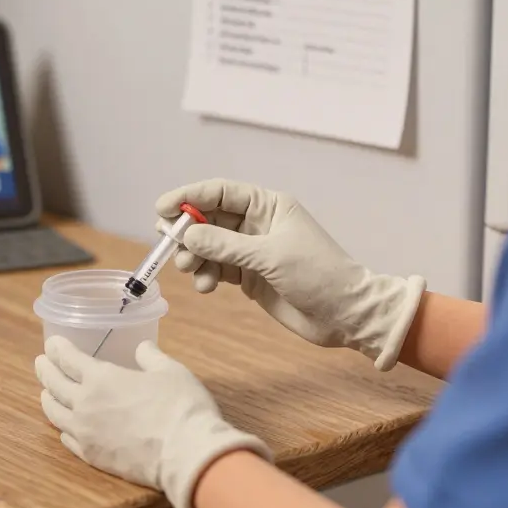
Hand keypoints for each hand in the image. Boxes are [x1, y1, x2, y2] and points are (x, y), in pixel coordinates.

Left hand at [35, 336, 270, 507]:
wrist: (186, 455)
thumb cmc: (181, 407)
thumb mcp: (170, 371)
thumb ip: (152, 357)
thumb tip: (143, 348)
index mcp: (101, 378)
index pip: (68, 359)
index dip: (57, 348)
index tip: (52, 343)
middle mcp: (85, 404)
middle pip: (54, 384)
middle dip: (45, 370)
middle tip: (41, 362)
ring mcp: (86, 433)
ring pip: (54, 414)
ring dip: (47, 399)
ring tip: (46, 393)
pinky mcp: (93, 457)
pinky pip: (67, 440)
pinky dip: (62, 429)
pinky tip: (64, 427)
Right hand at [156, 179, 424, 370]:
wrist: (345, 314)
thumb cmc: (317, 274)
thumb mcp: (270, 256)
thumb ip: (225, 245)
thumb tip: (187, 234)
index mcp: (267, 205)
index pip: (219, 192)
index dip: (188, 197)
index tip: (162, 209)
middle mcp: (256, 224)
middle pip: (208, 219)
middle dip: (187, 231)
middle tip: (168, 245)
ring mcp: (251, 250)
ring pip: (208, 246)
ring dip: (194, 256)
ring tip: (189, 270)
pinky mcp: (249, 276)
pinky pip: (216, 268)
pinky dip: (205, 275)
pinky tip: (206, 285)